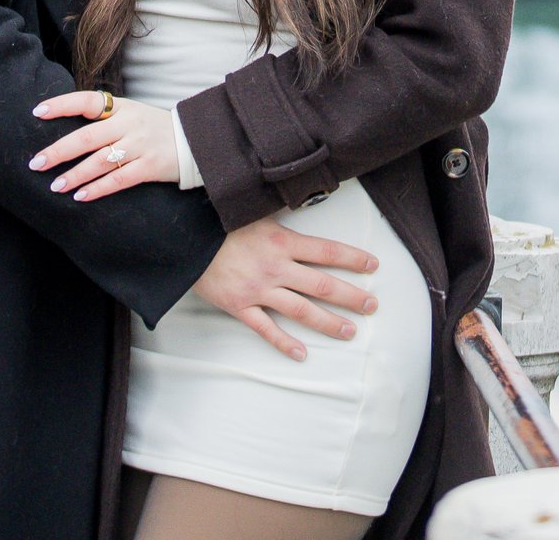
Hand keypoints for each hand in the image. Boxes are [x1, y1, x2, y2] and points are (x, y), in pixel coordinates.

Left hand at [30, 90, 180, 198]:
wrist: (193, 140)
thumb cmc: (152, 128)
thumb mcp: (130, 114)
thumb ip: (103, 119)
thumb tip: (64, 129)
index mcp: (122, 106)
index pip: (88, 101)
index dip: (62, 105)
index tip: (37, 112)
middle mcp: (129, 123)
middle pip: (88, 137)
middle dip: (59, 151)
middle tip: (36, 163)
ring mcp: (140, 145)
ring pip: (100, 161)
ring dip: (75, 175)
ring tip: (55, 186)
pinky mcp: (149, 166)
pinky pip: (118, 179)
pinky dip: (98, 189)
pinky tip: (81, 196)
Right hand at [193, 213, 381, 361]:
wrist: (185, 238)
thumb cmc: (220, 222)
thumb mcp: (256, 213)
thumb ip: (281, 220)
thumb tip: (304, 203)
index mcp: (282, 241)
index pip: (326, 251)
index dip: (352, 258)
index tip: (373, 266)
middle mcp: (275, 267)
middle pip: (321, 284)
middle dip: (350, 296)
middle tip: (372, 305)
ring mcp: (259, 290)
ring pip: (301, 310)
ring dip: (328, 322)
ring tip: (349, 331)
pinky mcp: (240, 307)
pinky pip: (266, 329)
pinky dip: (285, 343)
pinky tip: (302, 354)